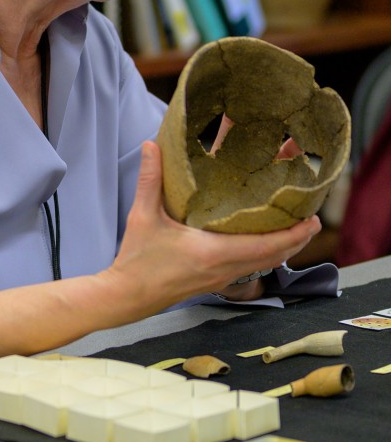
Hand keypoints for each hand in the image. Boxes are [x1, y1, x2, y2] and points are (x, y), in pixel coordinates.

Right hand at [99, 142, 319, 315]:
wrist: (127, 296)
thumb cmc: (136, 259)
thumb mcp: (142, 216)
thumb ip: (150, 180)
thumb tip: (150, 145)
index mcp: (214, 252)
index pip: (268, 245)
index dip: (295, 234)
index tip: (313, 219)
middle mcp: (225, 269)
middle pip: (276, 257)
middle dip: (298, 240)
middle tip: (312, 220)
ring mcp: (222, 280)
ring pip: (265, 265)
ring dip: (284, 249)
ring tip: (294, 230)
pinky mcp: (215, 284)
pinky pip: (251, 269)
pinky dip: (266, 257)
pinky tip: (262, 245)